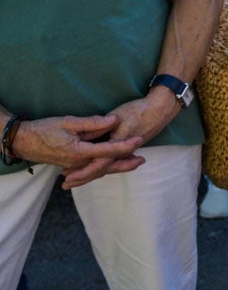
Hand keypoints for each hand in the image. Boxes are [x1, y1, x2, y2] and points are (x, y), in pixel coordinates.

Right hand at [10, 114, 144, 179]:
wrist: (23, 141)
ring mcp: (74, 165)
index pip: (108, 150)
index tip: (139, 140)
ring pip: (100, 169)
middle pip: (107, 166)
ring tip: (134, 162)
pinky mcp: (71, 165)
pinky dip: (104, 167)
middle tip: (143, 160)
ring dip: (117, 166)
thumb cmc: (44, 129)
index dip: (125, 145)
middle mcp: (78, 162)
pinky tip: (112, 163)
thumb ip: (92, 123)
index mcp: (79, 152)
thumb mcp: (68, 122)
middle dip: (126, 164)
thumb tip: (113, 120)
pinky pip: (91, 168)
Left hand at [61, 93, 179, 187]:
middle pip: (101, 170)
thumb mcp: (117, 117)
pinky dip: (103, 166)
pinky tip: (96, 166)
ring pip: (107, 167)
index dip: (82, 173)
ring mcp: (128, 151)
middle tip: (67, 184)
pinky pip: (114, 161)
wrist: (161, 107)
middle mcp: (122, 152)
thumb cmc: (139, 110)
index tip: (67, 179)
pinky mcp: (130, 147)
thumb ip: (100, 128)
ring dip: (91, 172)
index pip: (97, 165)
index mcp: (117, 145)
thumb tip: (83, 139)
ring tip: (76, 177)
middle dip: (84, 177)